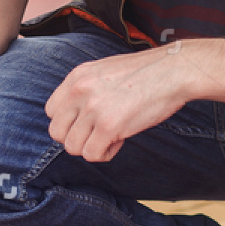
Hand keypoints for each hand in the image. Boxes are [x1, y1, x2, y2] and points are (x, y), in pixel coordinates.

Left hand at [44, 44, 192, 161]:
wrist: (173, 71)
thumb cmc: (145, 73)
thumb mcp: (105, 71)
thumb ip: (86, 89)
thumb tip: (76, 116)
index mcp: (77, 76)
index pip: (51, 111)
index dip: (68, 122)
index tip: (88, 122)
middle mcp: (80, 91)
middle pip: (56, 132)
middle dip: (75, 138)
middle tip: (97, 134)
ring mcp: (93, 108)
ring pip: (72, 147)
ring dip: (91, 148)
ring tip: (110, 137)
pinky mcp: (109, 125)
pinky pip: (92, 154)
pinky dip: (104, 154)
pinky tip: (118, 142)